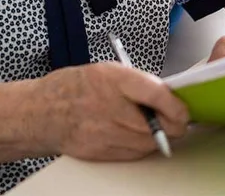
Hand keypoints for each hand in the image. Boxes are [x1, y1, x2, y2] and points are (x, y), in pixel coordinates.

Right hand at [39, 62, 189, 160]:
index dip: (177, 106)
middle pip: (159, 126)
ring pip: (150, 143)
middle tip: (175, 119)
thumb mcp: (106, 71)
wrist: (41, 112)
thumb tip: (167, 96)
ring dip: (157, 136)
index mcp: (112, 80)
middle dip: (172, 124)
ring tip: (149, 124)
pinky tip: (131, 134)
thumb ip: (137, 83)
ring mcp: (104, 133)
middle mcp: (109, 107)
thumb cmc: (73, 88)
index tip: (183, 109)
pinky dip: (140, 146)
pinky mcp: (101, 152)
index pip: (157, 95)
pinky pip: (134, 154)